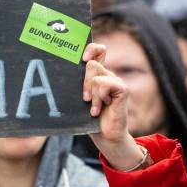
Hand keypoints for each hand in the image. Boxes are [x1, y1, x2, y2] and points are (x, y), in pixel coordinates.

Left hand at [82, 43, 143, 170]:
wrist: (105, 137)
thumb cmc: (89, 119)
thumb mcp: (79, 99)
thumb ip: (77, 84)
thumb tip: (64, 71)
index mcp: (98, 75)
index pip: (98, 51)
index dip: (92, 49)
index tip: (82, 58)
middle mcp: (108, 76)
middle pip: (92, 64)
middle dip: (84, 83)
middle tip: (84, 99)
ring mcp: (116, 82)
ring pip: (97, 76)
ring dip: (92, 95)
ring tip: (93, 108)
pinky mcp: (123, 91)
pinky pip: (106, 84)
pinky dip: (99, 97)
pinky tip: (98, 109)